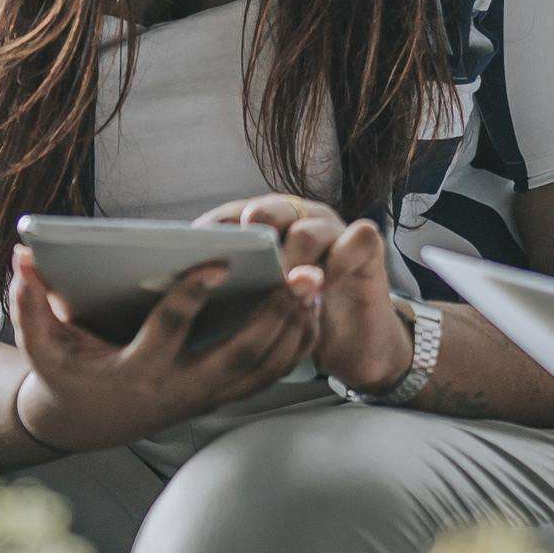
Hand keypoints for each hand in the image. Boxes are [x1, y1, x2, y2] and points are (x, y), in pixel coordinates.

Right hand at [7, 245, 315, 452]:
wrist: (86, 422)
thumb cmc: (65, 372)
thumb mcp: (40, 343)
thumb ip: (28, 302)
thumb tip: (22, 256)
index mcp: (136, 370)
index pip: (169, 331)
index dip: (192, 296)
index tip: (218, 261)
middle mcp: (178, 389)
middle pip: (237, 354)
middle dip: (271, 315)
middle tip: (299, 273)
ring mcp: (205, 398)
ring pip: (262, 368)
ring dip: (293, 328)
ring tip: (313, 283)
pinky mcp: (222, 398)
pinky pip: (268, 376)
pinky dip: (295, 346)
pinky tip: (311, 310)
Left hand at [205, 194, 411, 393]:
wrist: (354, 345)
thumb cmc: (300, 318)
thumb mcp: (262, 303)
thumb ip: (237, 286)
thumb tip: (186, 283)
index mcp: (269, 225)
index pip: (235, 213)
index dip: (218, 228)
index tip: (196, 247)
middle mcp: (300, 218)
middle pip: (271, 208)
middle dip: (255, 228)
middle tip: (246, 252)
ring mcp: (335, 230)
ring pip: (309, 228)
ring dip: (293, 258)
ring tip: (284, 284)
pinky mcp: (367, 247)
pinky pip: (358, 238)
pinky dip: (337, 262)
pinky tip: (323, 288)